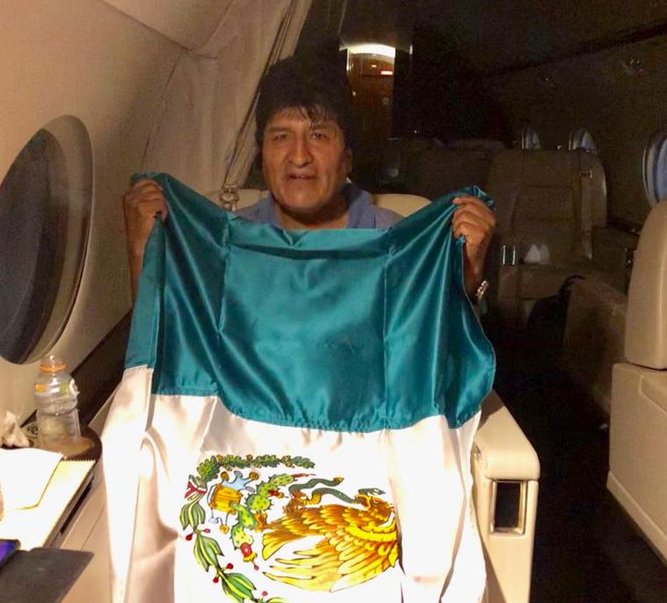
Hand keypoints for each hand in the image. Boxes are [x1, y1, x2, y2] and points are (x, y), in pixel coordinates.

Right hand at [123, 178, 167, 299]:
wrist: (138, 246)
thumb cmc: (140, 231)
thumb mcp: (136, 211)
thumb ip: (142, 198)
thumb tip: (158, 189)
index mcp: (127, 196)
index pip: (143, 181)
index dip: (154, 185)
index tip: (161, 191)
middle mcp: (129, 197)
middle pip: (153, 187)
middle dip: (160, 197)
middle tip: (160, 210)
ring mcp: (135, 202)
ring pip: (158, 196)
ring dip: (162, 206)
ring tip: (159, 216)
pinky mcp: (143, 208)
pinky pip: (161, 204)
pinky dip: (164, 212)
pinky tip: (160, 219)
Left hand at [452, 195, 495, 297]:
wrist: (469, 265)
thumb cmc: (466, 244)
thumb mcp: (469, 224)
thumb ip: (467, 212)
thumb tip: (456, 200)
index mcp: (490, 215)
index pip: (476, 200)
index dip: (463, 199)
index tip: (453, 202)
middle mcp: (491, 220)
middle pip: (467, 207)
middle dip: (457, 216)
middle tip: (456, 227)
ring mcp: (487, 227)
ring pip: (463, 216)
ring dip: (456, 226)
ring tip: (458, 234)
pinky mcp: (480, 235)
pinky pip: (462, 226)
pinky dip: (457, 232)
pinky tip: (459, 239)